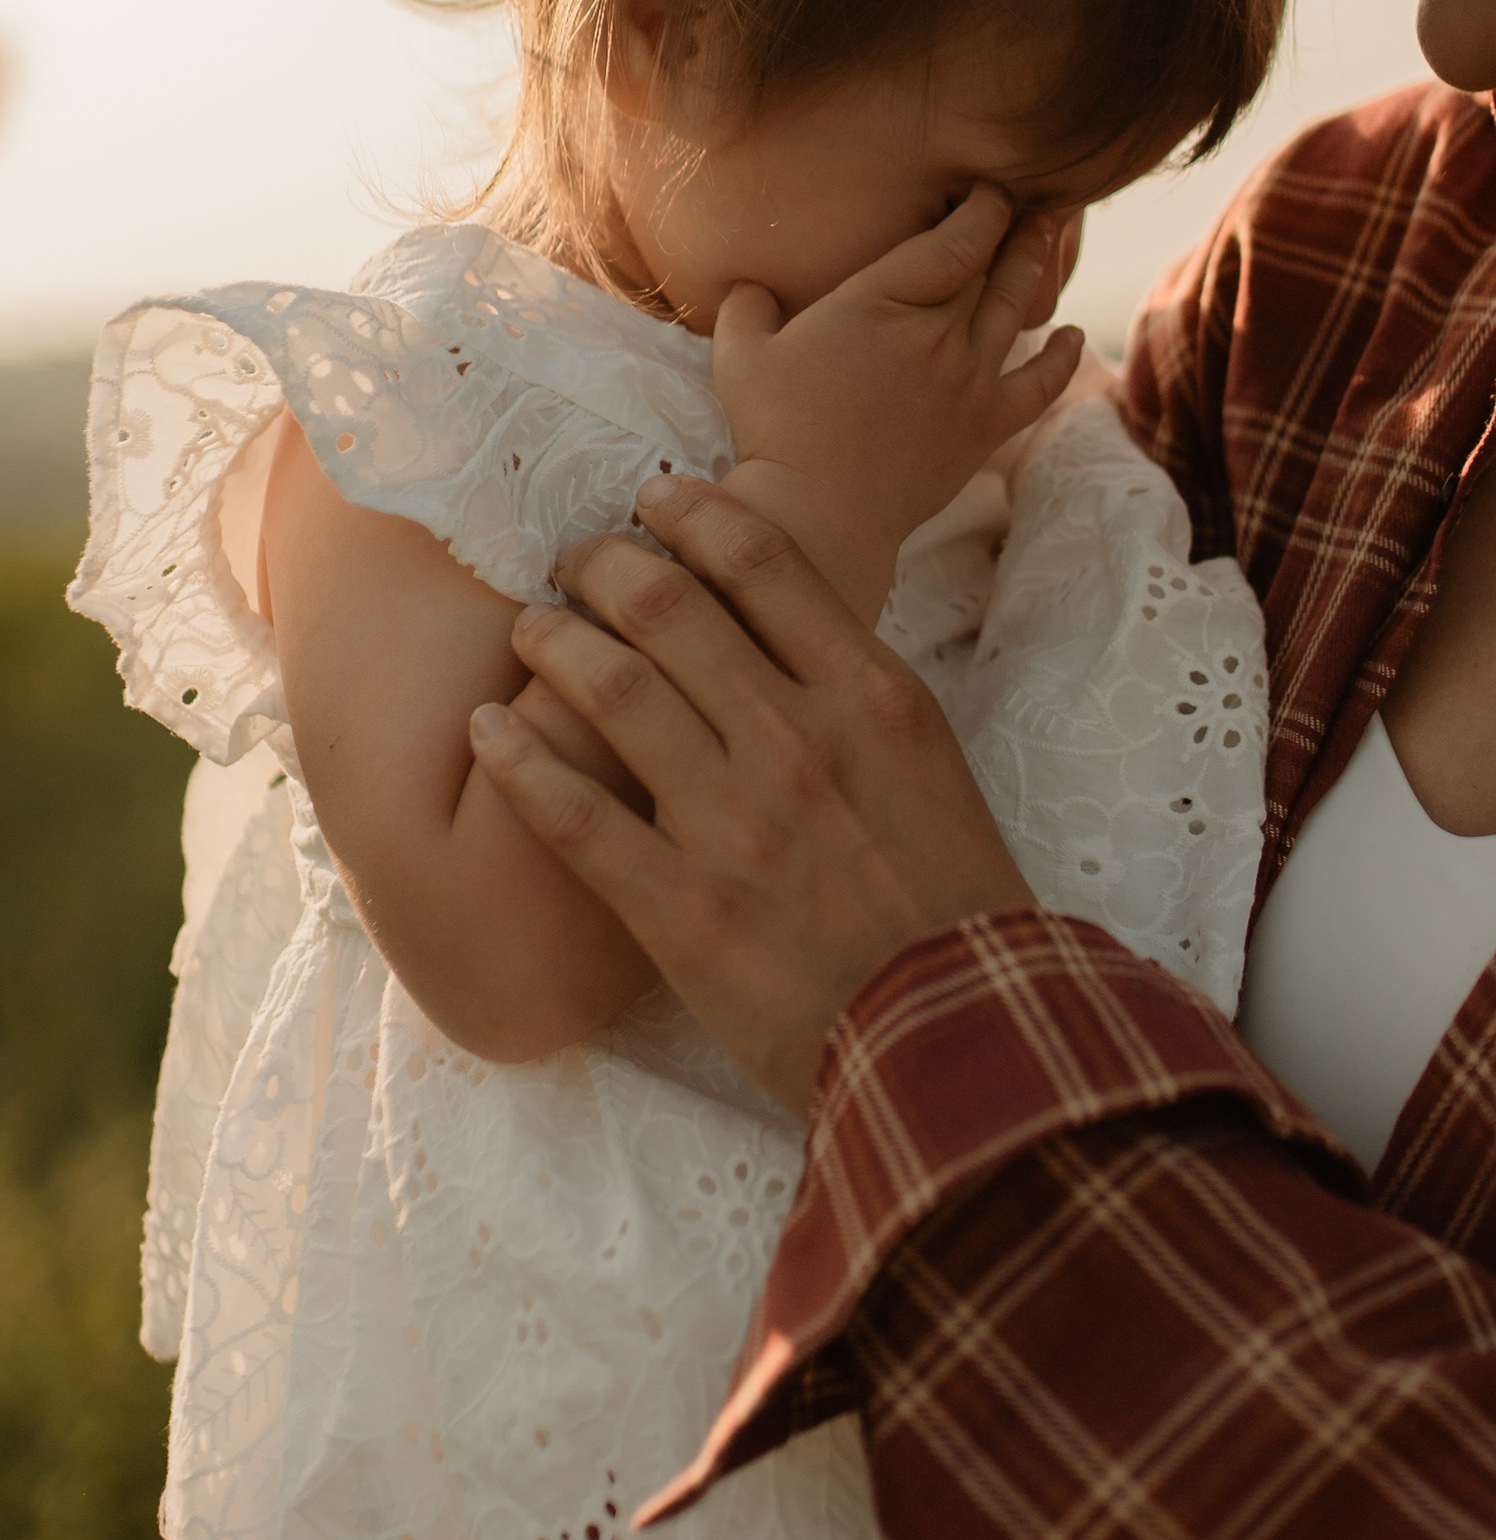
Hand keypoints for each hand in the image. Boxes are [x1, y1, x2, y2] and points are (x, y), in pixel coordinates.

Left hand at [466, 477, 1034, 1107]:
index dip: (690, 514)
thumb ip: (864, 702)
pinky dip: (519, 761)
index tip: (653, 499)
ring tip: (530, 629)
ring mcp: (733, 822)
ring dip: (555, 641)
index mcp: (872, 697)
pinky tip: (488, 732)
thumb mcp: (938, 771)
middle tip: (573, 558)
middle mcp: (797, 739)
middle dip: (603, 564)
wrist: (963, 1039)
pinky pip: (573, 815)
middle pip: (666, 605)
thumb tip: (792, 641)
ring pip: (611, 689)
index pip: (761, 560)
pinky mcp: (680, 908)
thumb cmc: (961, 910)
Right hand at [712, 188, 1083, 618]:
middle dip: (1014, 226)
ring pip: (1015, 307)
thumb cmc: (775, 429)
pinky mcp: (986, 425)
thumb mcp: (741, 355)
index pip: (954, 240)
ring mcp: (968, 379)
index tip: (988, 189)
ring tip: (1048, 232)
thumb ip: (746, 307)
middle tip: (1030, 198)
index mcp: (881, 302)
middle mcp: (936, 332)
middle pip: (991, 265)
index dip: (981, 208)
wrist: (820, 511)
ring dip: (1036, 266)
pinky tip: (1071, 336)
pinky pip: (1040, 384)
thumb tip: (746, 285)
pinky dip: (1061, 357)